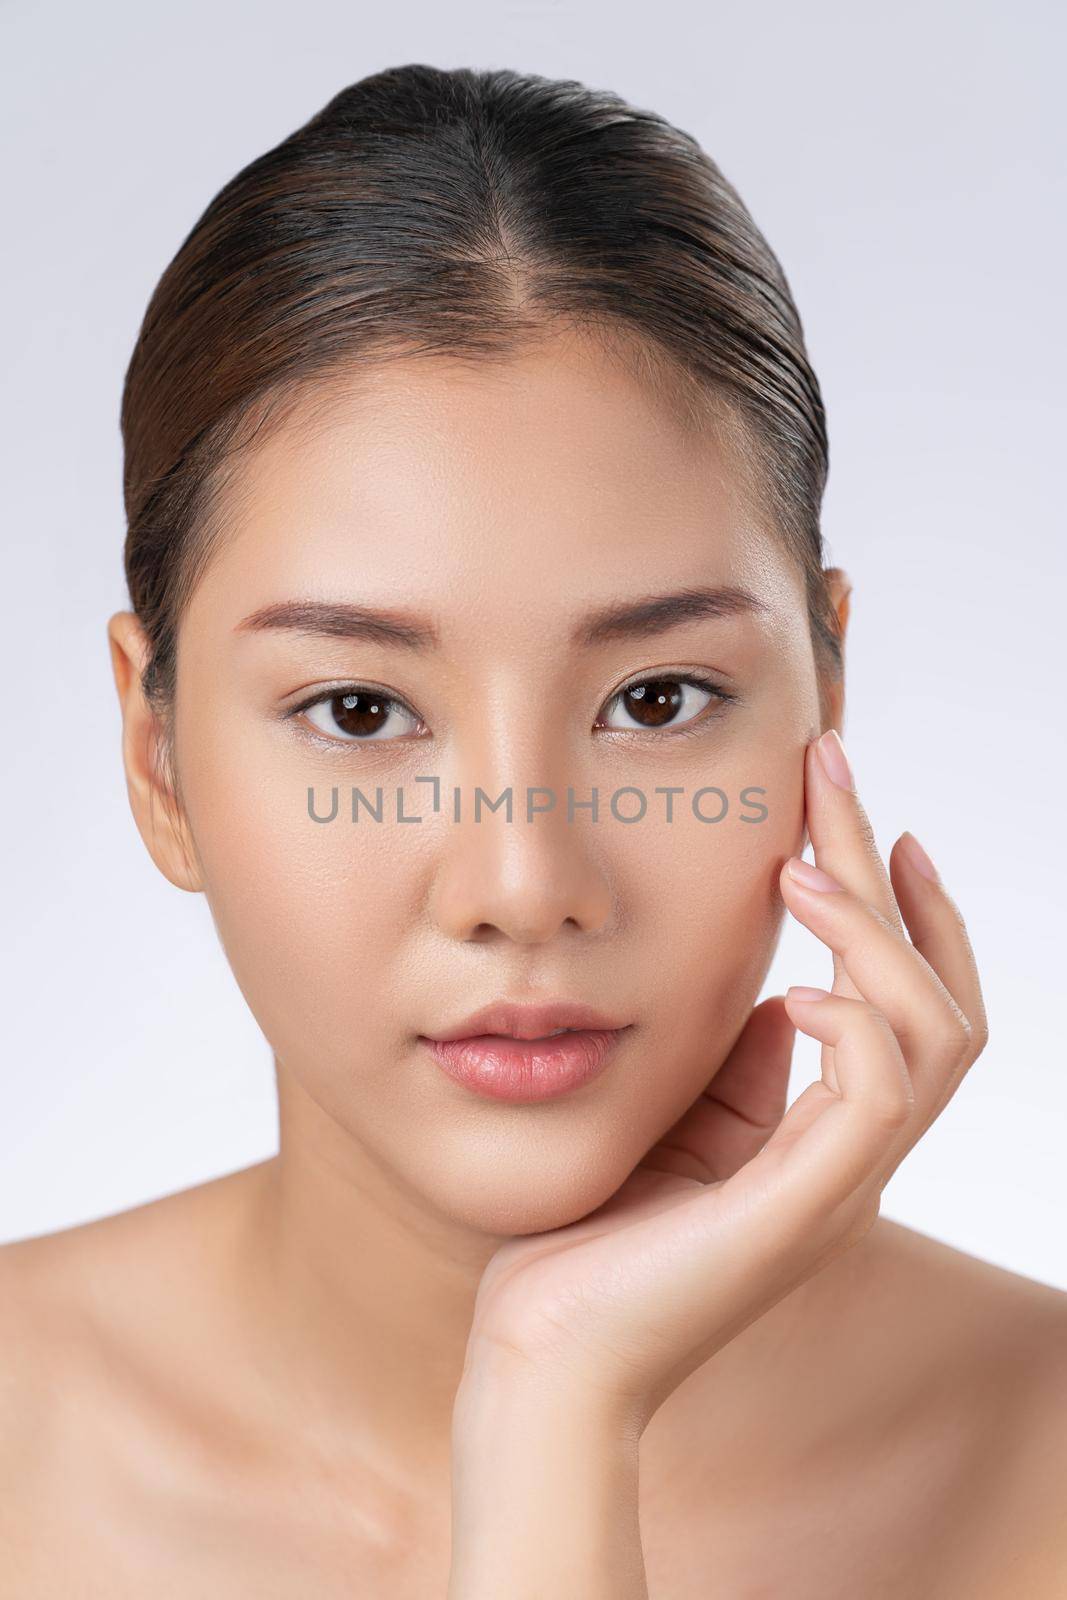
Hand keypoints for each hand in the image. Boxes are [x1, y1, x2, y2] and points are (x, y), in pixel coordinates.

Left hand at [457, 729, 989, 1429]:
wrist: (544, 1356)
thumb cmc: (596, 1238)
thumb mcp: (682, 1122)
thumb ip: (743, 1066)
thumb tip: (780, 995)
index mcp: (828, 1136)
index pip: (912, 1004)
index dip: (902, 910)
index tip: (865, 820)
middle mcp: (854, 1157)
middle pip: (938, 996)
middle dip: (891, 878)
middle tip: (834, 772)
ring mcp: (838, 1186)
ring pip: (935, 1036)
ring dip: (878, 935)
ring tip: (806, 868)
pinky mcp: (800, 1210)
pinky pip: (878, 1095)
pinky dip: (854, 1019)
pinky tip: (794, 983)